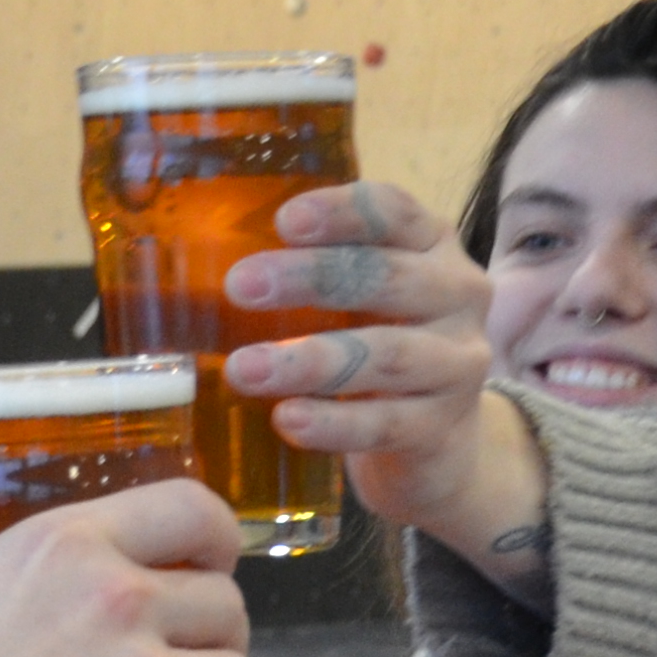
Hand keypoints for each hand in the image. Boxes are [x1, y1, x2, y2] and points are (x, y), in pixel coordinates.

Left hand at [219, 181, 546, 592]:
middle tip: (240, 286)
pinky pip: (385, 424)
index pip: (394, 211)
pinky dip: (333, 423)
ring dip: (310, 360)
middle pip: (388, 277)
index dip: (342, 212)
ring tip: (244, 369)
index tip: (284, 221)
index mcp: (431, 246)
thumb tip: (199, 258)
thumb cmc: (379, 347)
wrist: (441, 445)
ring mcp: (457, 365)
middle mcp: (457, 296)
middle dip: (312, 278)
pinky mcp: (441, 428)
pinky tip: (288, 419)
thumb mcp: (360, 298)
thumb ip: (312, 271)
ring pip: (387, 355)